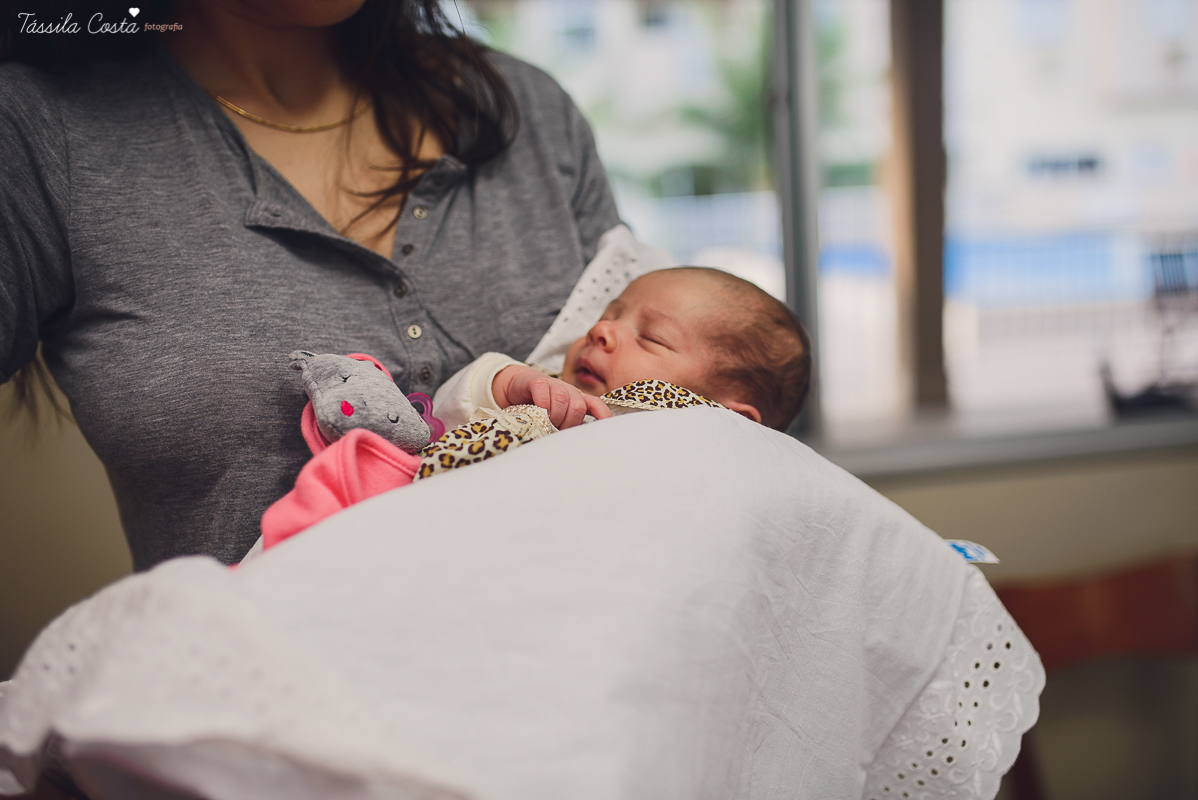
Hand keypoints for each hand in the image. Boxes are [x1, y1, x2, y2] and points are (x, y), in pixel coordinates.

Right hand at [492, 365, 612, 428]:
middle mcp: (569, 391)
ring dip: (553, 416)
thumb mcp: (555, 418)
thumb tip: (573, 445)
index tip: (605, 431)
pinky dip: (542, 404)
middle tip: (555, 430)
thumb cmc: (538, 407)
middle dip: (567, 423)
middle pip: (578, 407)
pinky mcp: (538, 381)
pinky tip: (537, 411)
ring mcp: (554, 384)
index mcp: (577, 400)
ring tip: (545, 423)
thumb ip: (565, 427)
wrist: (515, 387)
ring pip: (562, 400)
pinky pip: (545, 392)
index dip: (603, 416)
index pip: (596, 405)